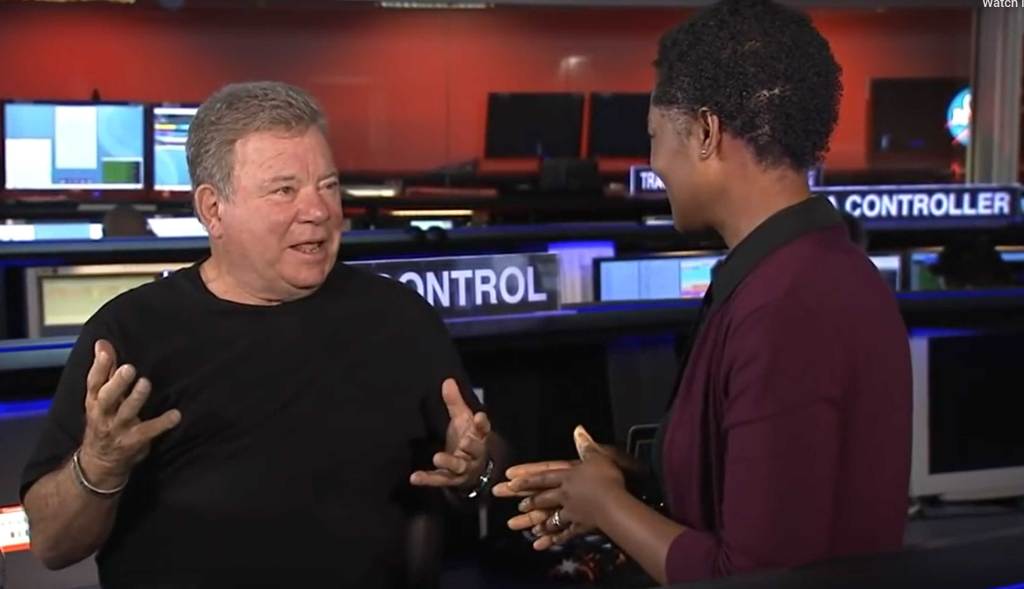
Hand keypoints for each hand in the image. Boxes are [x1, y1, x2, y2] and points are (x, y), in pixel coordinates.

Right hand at [78, 340, 181, 488]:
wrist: (99, 463)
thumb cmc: (104, 421)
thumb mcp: (100, 398)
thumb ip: (105, 371)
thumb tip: (102, 342)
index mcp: (94, 401)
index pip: (93, 382)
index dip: (99, 366)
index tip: (106, 350)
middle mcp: (103, 414)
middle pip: (107, 397)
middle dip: (117, 383)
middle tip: (129, 368)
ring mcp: (118, 429)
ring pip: (126, 413)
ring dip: (136, 398)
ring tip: (145, 383)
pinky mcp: (133, 442)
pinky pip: (148, 432)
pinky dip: (162, 423)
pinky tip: (176, 415)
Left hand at [410, 378, 490, 488]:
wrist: (472, 471)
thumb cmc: (467, 440)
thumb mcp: (462, 420)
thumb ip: (455, 402)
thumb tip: (447, 380)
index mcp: (478, 437)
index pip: (483, 429)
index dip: (482, 424)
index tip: (479, 416)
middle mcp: (474, 454)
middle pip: (475, 450)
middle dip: (471, 446)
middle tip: (465, 442)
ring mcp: (463, 469)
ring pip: (458, 467)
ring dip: (449, 462)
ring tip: (437, 458)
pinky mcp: (449, 480)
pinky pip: (439, 480)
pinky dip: (427, 479)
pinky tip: (414, 477)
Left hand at [495, 426, 624, 549]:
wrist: (614, 504)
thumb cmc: (606, 478)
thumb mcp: (597, 457)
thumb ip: (586, 445)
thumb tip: (578, 430)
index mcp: (567, 476)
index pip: (543, 476)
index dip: (527, 478)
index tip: (511, 481)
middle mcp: (565, 494)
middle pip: (544, 498)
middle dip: (531, 502)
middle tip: (519, 506)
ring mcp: (572, 511)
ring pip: (552, 517)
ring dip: (541, 522)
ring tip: (530, 528)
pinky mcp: (581, 525)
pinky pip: (565, 533)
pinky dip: (555, 539)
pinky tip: (545, 544)